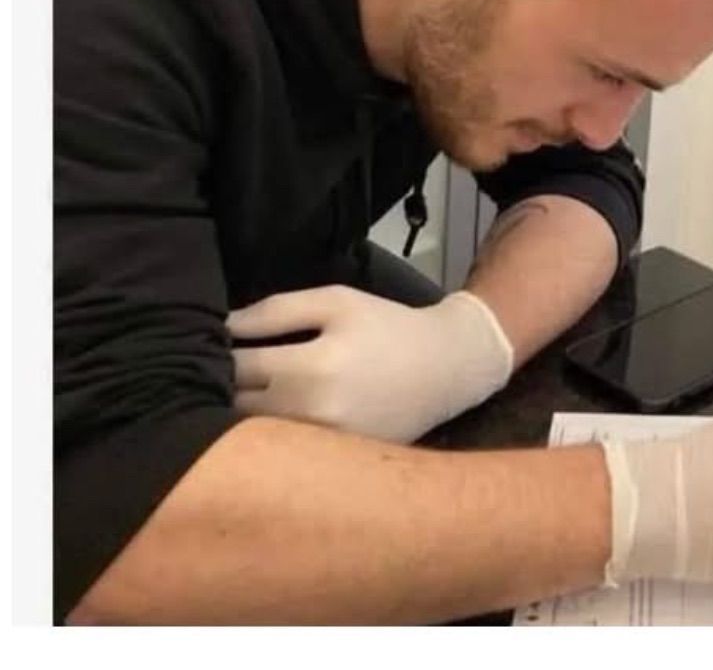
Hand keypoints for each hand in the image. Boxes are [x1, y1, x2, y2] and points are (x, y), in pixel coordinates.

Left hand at [229, 285, 513, 442]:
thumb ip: (276, 311)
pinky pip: (279, 454)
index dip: (216, 352)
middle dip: (221, 387)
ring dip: (236, 417)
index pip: (235, 366)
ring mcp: (321, 449)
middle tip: (217, 370)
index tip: (210, 344)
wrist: (444, 370)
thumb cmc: (386, 327)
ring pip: (251, 437)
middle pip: (234, 409)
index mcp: (311, 368)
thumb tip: (223, 327)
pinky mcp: (331, 468)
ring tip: (244, 393)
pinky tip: (272, 418)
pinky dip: (267, 438)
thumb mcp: (336, 301)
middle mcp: (311, 417)